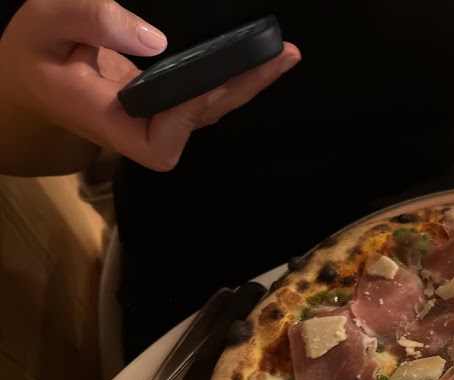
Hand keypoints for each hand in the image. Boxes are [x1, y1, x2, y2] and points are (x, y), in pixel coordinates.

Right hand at [0, 0, 300, 171]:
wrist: (28, 76)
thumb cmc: (32, 52)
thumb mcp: (45, 22)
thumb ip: (92, 21)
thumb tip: (155, 39)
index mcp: (109, 121)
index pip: (161, 142)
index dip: (187, 116)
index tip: (206, 81)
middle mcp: (141, 126)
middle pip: (203, 121)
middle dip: (243, 88)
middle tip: (281, 54)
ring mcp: (157, 114)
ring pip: (212, 108)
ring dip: (248, 81)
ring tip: (282, 52)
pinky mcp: (166, 99)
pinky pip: (206, 91)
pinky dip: (233, 72)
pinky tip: (257, 51)